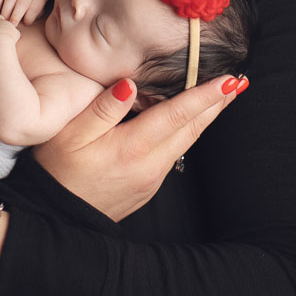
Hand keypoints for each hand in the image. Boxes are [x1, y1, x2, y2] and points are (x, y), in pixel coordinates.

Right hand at [0, 0, 48, 24]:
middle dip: (15, 16)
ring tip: (3, 18)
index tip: (25, 24)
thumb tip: (25, 22)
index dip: (29, 19)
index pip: (34, 9)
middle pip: (22, 4)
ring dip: (5, 10)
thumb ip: (35, 15)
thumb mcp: (40, 6)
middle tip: (10, 25)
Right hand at [32, 74, 245, 221]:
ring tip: (225, 96)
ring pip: (187, 141)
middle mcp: (150, 165)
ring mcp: (152, 178)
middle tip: (241, 81)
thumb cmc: (56, 171)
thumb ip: (103, 108)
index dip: (205, 95)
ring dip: (206, 117)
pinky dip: (188, 132)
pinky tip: (190, 121)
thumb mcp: (69, 135)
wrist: (54, 216)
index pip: (178, 114)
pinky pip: (174, 153)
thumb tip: (130, 83)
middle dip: (218, 103)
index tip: (230, 79)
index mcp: (133, 148)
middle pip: (192, 128)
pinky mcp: (148, 186)